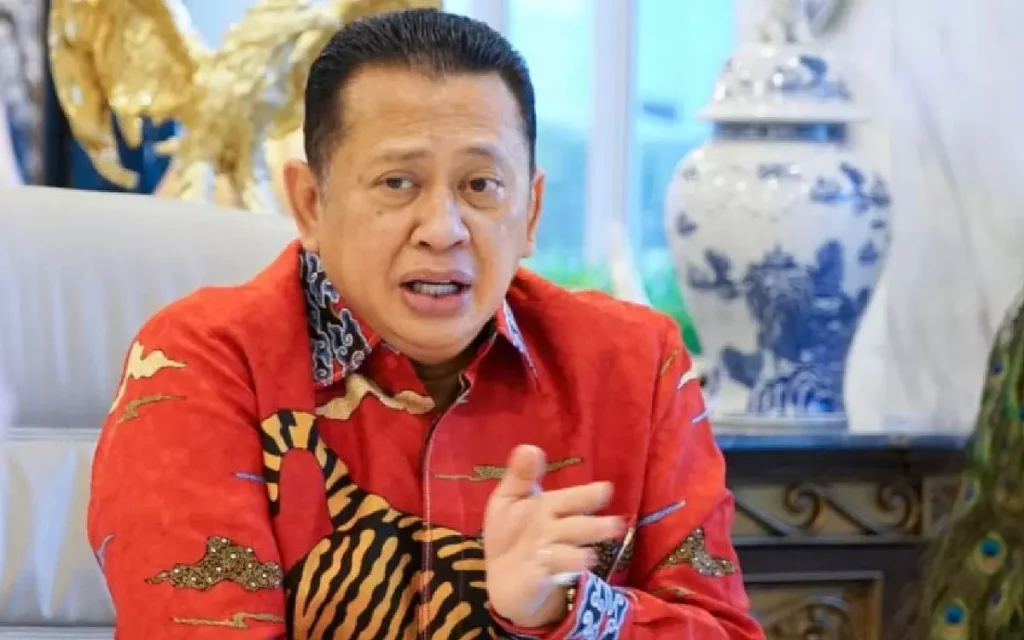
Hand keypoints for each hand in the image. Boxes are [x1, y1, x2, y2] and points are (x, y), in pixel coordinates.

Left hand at [483, 445, 623, 627]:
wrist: (504, 575)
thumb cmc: (512, 531)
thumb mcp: (509, 498)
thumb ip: (521, 475)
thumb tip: (530, 446)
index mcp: (551, 507)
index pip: (572, 500)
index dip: (588, 496)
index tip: (606, 489)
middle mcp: (556, 531)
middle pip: (578, 528)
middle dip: (595, 527)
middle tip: (616, 526)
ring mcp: (552, 556)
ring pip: (569, 553)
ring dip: (578, 554)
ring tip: (590, 557)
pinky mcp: (542, 577)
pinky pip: (553, 572)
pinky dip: (559, 570)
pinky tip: (568, 571)